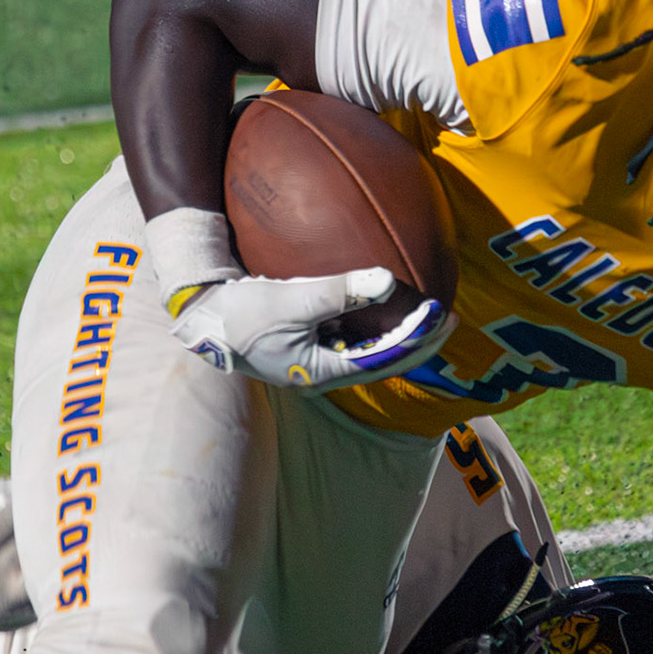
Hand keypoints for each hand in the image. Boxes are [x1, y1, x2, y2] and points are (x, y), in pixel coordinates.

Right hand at [172, 268, 453, 388]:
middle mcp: (324, 371)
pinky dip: (372, 321)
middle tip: (450, 317)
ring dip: (398, 332)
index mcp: (322, 372)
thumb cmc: (242, 314)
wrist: (203, 317)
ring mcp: (316, 359)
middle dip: (418, 341)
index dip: (416, 338)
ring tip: (425, 312)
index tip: (440, 314)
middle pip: (384, 360)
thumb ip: (341, 291)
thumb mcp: (293, 300)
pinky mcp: (308, 343)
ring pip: (370, 349)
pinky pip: (351, 335)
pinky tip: (383, 301)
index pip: (384, 359)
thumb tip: (388, 281)